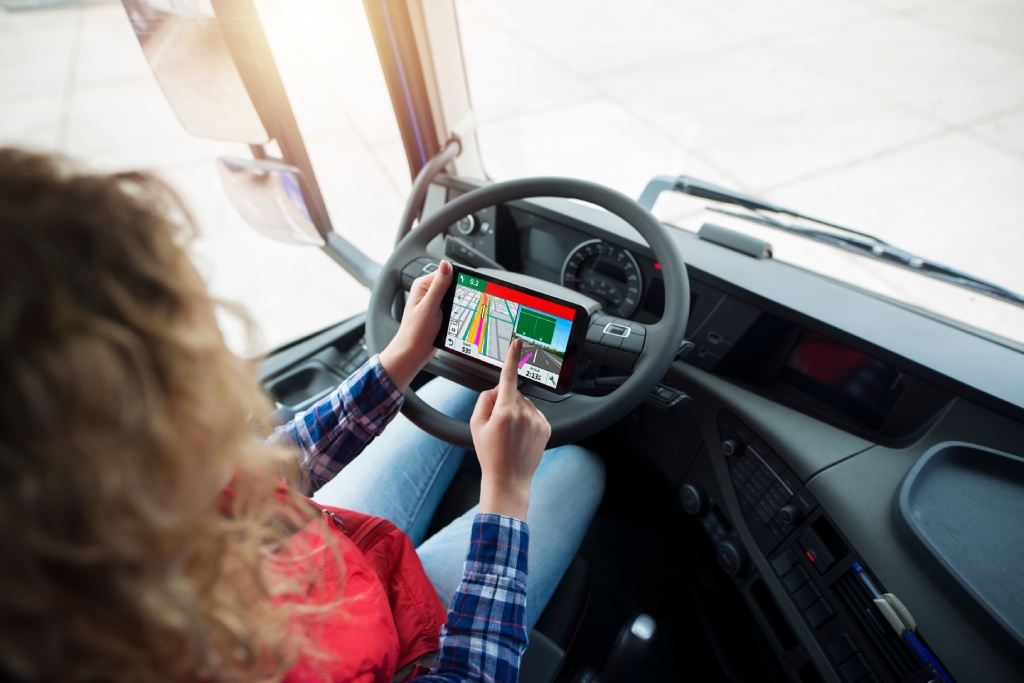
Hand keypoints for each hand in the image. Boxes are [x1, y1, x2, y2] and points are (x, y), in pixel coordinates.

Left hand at [379, 260, 452, 391]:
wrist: (413, 353)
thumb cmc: (415, 332)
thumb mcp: (430, 306)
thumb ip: (439, 286)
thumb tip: (446, 265)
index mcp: (422, 285)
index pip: (445, 272)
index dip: (457, 278)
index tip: (465, 288)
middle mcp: (427, 292)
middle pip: (451, 284)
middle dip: (459, 292)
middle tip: (459, 305)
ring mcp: (433, 302)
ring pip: (453, 296)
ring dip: (458, 303)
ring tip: (456, 313)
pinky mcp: (439, 312)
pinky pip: (452, 306)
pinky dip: (457, 311)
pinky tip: (456, 318)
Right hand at [471, 338, 550, 520]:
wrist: (508, 479)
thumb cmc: (489, 454)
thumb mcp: (475, 425)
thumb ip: (484, 400)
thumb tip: (497, 389)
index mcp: (504, 412)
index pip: (508, 378)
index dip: (512, 358)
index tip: (518, 342)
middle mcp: (524, 414)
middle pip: (514, 394)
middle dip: (505, 402)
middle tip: (498, 425)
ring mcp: (537, 421)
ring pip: (525, 404)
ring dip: (517, 412)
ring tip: (510, 434)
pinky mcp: (546, 427)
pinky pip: (535, 414)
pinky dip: (527, 420)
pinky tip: (520, 437)